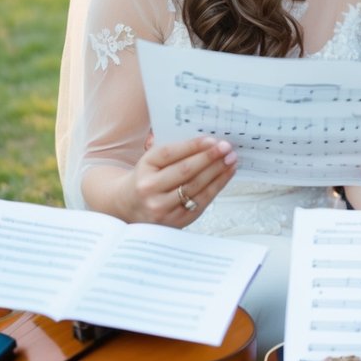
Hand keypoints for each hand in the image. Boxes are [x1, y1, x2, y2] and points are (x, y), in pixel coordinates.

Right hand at [119, 135, 237, 226]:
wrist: (129, 206)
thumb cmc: (147, 177)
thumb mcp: (151, 160)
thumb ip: (173, 150)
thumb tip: (206, 141)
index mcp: (144, 166)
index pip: (171, 153)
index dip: (194, 146)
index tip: (212, 139)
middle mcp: (150, 188)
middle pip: (185, 170)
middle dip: (210, 157)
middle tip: (226, 148)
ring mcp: (161, 207)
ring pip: (195, 186)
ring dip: (217, 171)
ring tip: (230, 159)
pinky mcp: (175, 221)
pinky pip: (201, 201)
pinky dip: (217, 186)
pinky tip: (226, 175)